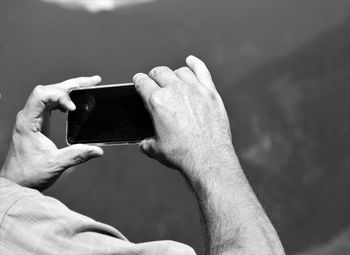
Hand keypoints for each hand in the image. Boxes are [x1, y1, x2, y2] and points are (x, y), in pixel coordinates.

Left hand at [0, 76, 103, 190]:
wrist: (16, 181)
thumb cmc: (28, 173)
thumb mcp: (55, 164)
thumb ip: (77, 155)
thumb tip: (98, 150)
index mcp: (28, 121)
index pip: (42, 94)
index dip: (60, 96)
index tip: (74, 109)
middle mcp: (29, 115)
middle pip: (49, 89)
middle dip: (72, 84)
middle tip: (94, 81)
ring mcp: (34, 117)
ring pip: (51, 94)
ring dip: (70, 88)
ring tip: (90, 85)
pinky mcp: (39, 121)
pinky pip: (52, 103)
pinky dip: (65, 99)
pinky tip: (76, 103)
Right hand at [133, 56, 234, 176]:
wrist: (208, 158)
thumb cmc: (183, 154)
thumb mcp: (156, 150)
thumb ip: (147, 143)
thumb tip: (145, 143)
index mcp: (157, 101)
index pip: (142, 82)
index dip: (139, 81)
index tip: (139, 81)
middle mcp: (175, 91)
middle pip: (160, 72)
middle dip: (154, 76)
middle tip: (154, 81)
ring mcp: (194, 89)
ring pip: (180, 71)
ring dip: (173, 74)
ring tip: (173, 80)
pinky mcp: (210, 93)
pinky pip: (202, 71)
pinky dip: (195, 64)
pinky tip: (191, 61)